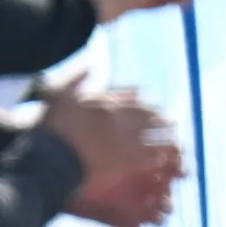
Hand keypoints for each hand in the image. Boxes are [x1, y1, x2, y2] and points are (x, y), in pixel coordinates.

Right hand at [40, 85, 185, 226]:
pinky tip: (164, 158)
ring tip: (176, 140)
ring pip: (155, 135)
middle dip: (162, 120)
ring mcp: (125, 140)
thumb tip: (90, 65)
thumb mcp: (60, 96)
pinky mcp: (125, 161)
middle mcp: (120, 120)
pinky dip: (158, 155)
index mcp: (106, 103)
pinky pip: (150, 156)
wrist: (50, 159)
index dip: (147, 104)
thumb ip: (77, 80)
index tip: (155, 106)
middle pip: (149, 117)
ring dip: (166, 137)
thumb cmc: (51, 129)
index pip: (134, 100)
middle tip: (173, 122)